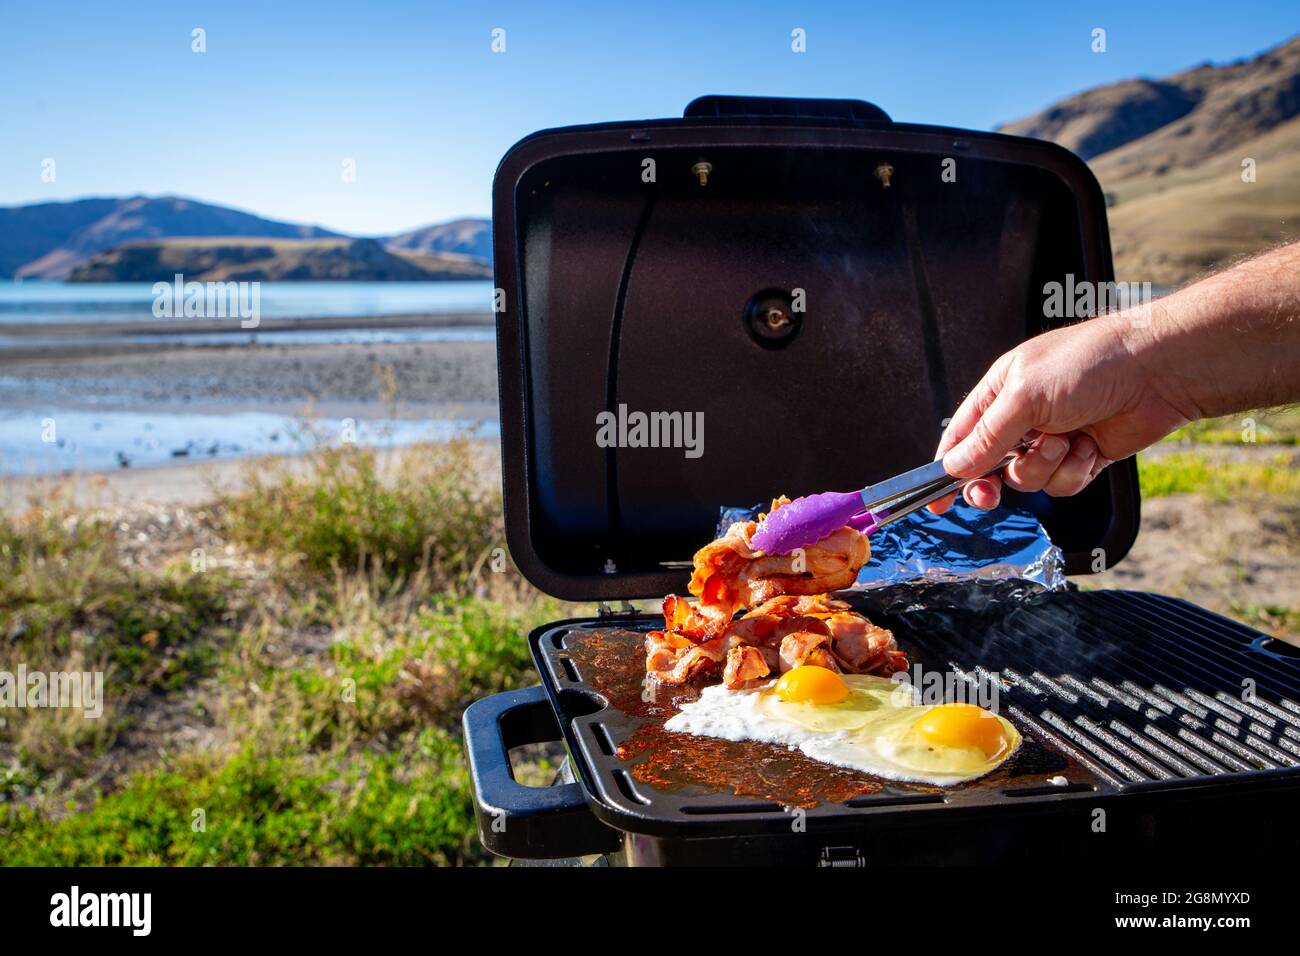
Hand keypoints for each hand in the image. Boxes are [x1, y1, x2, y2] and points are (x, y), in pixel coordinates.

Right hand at [929, 309, 1190, 511]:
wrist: (1158, 371)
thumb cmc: (1090, 364)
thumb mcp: (1024, 397)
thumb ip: (986, 437)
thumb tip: (954, 467)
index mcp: (999, 394)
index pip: (960, 438)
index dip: (945, 469)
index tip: (935, 501)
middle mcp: (1023, 418)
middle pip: (990, 467)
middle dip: (993, 481)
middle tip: (992, 493)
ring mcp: (1053, 439)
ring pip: (1028, 480)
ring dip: (1045, 467)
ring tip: (1066, 440)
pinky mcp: (1083, 457)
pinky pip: (1063, 483)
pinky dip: (1075, 470)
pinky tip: (1090, 446)